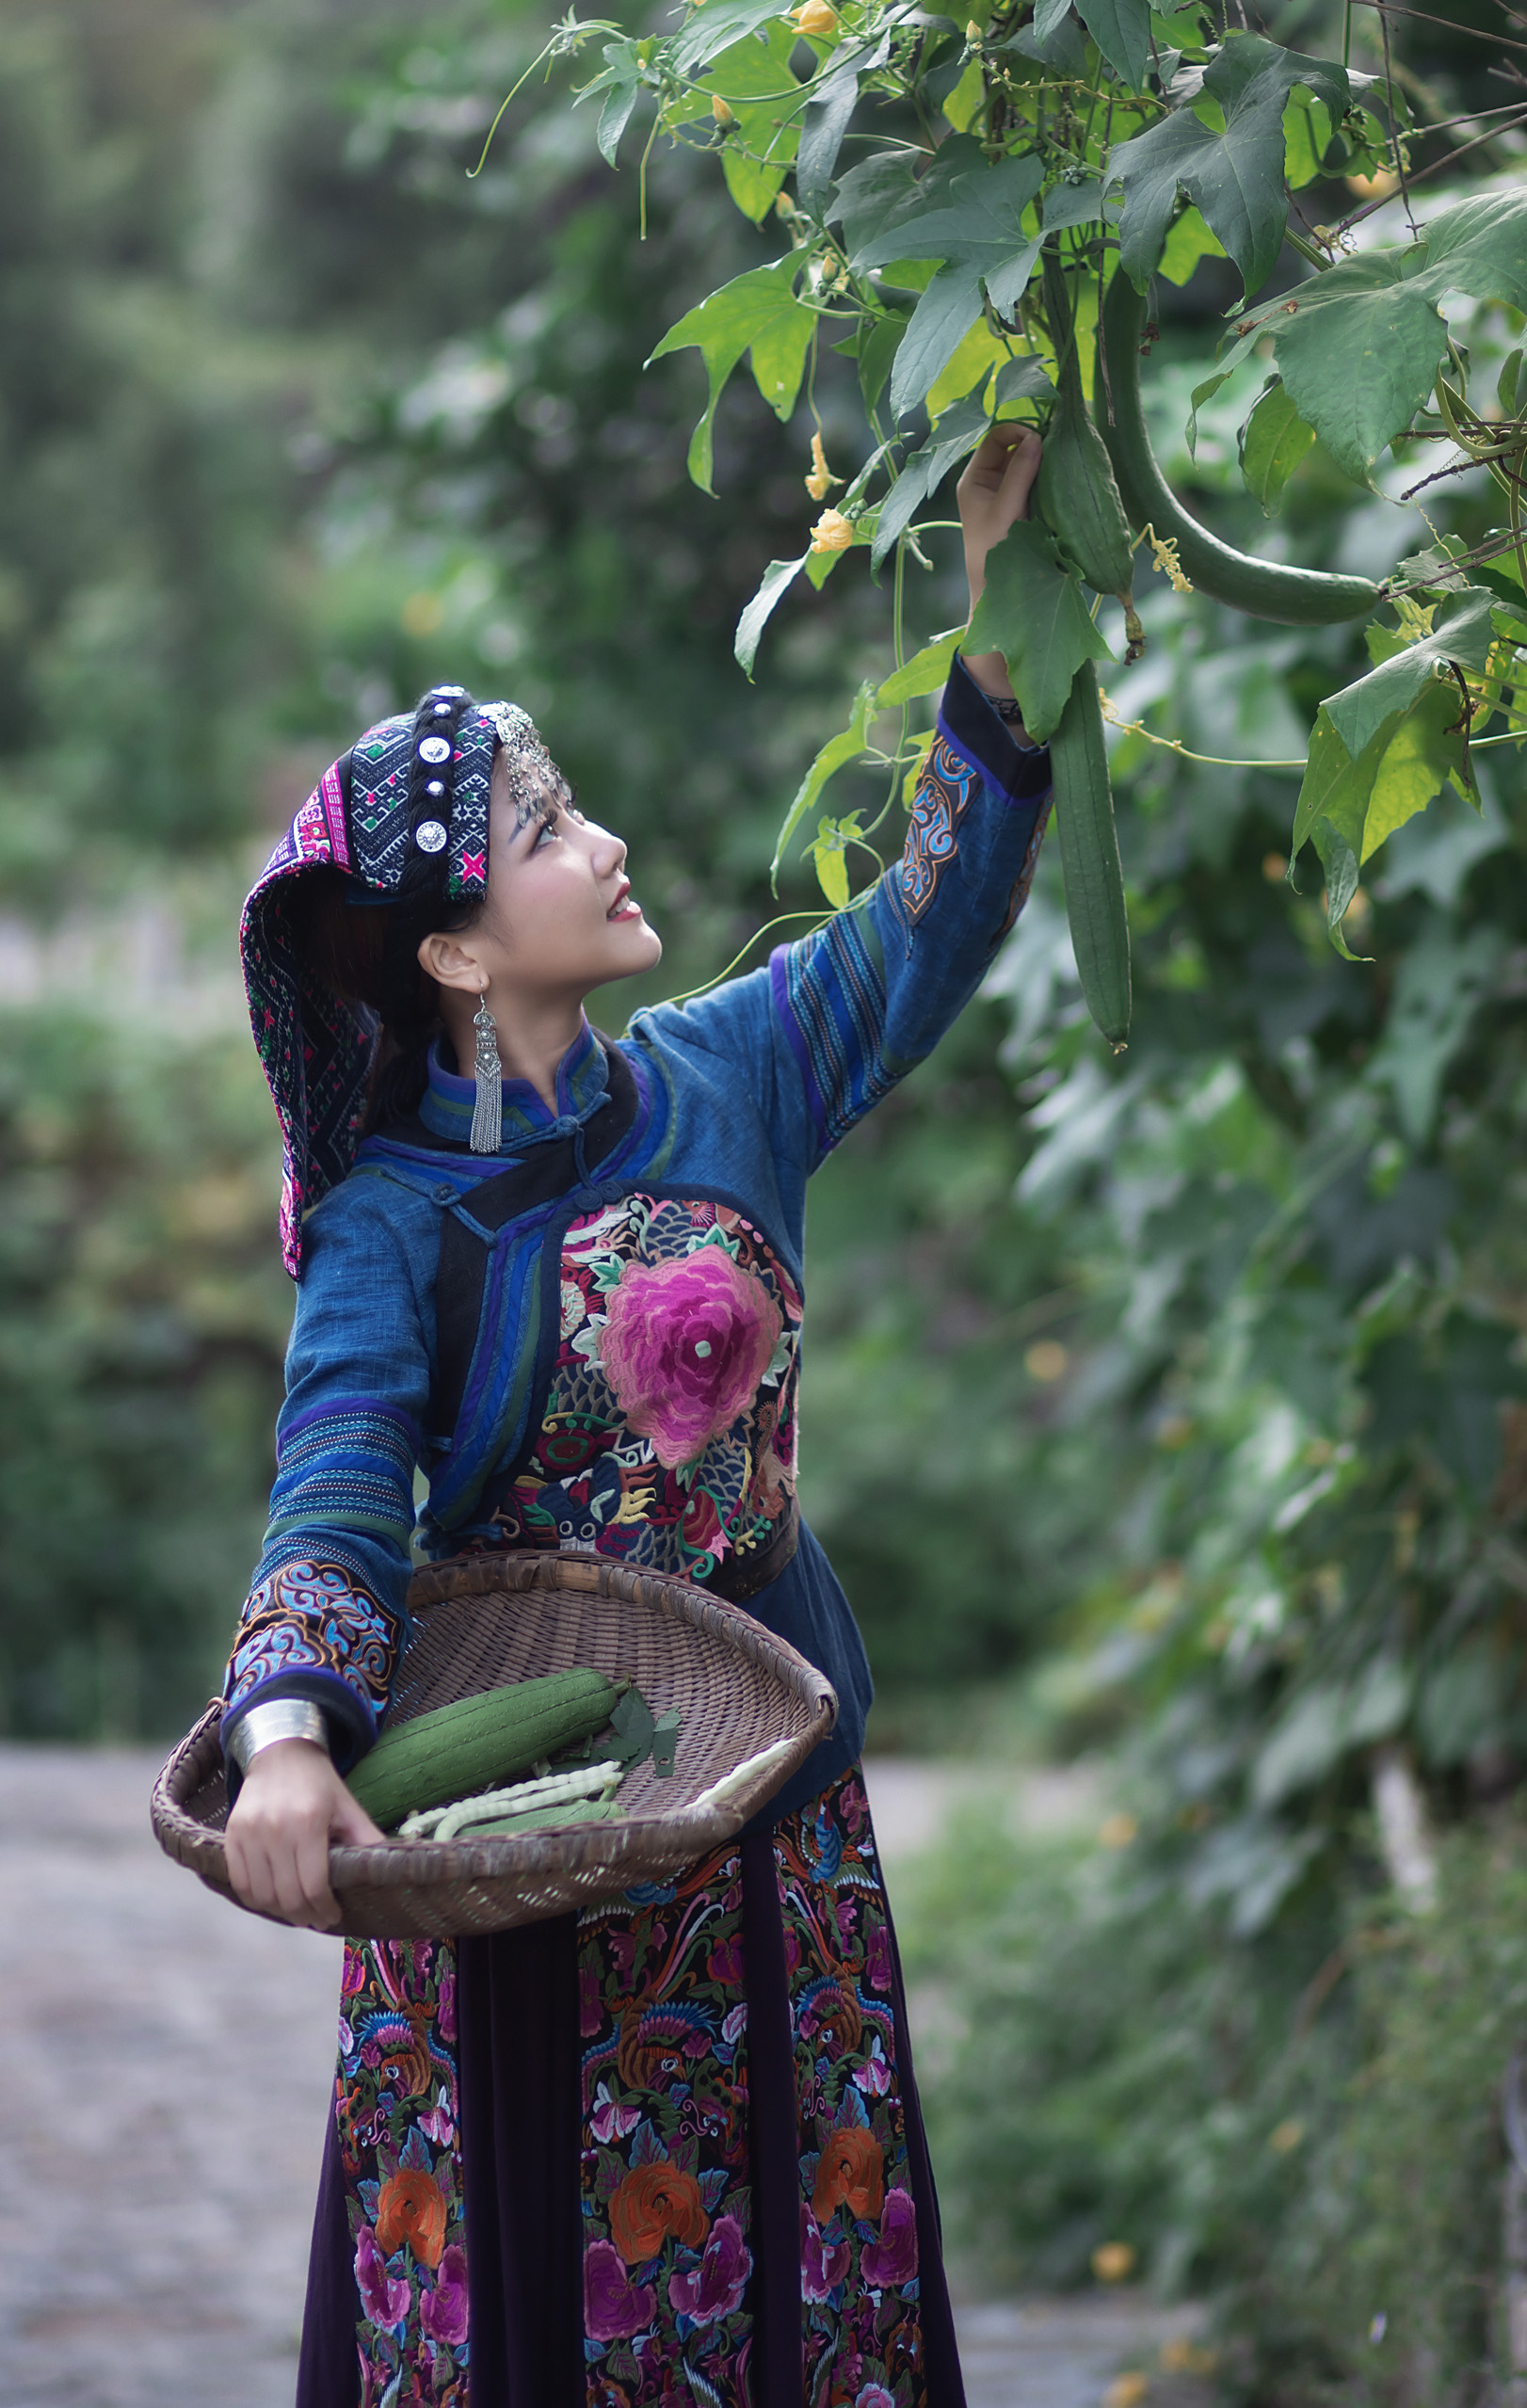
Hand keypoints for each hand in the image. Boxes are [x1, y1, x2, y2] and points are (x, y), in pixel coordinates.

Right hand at [224, 1737, 384, 1929]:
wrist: (281, 1752)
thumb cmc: (319, 1783)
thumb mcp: (348, 1806)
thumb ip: (366, 1839)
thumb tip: (392, 1871)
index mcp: (308, 1822)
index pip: (313, 1885)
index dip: (324, 1908)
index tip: (333, 1916)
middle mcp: (274, 1829)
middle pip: (287, 1896)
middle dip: (305, 1916)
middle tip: (317, 1919)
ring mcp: (249, 1832)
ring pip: (261, 1894)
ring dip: (281, 1912)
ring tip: (298, 1912)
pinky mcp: (231, 1835)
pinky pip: (239, 1882)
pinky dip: (256, 1899)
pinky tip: (273, 1899)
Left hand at [957, 423, 1041, 723]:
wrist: (999, 598)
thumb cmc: (995, 558)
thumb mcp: (1006, 512)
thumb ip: (1020, 474)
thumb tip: (1037, 437)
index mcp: (974, 480)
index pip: (997, 436)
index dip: (1019, 429)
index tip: (1044, 436)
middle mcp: (989, 482)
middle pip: (1015, 445)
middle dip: (1038, 440)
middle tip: (1065, 438)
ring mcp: (1009, 495)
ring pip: (1030, 463)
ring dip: (1047, 458)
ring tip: (1069, 454)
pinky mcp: (1026, 508)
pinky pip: (1040, 481)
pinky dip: (1052, 475)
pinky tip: (1068, 474)